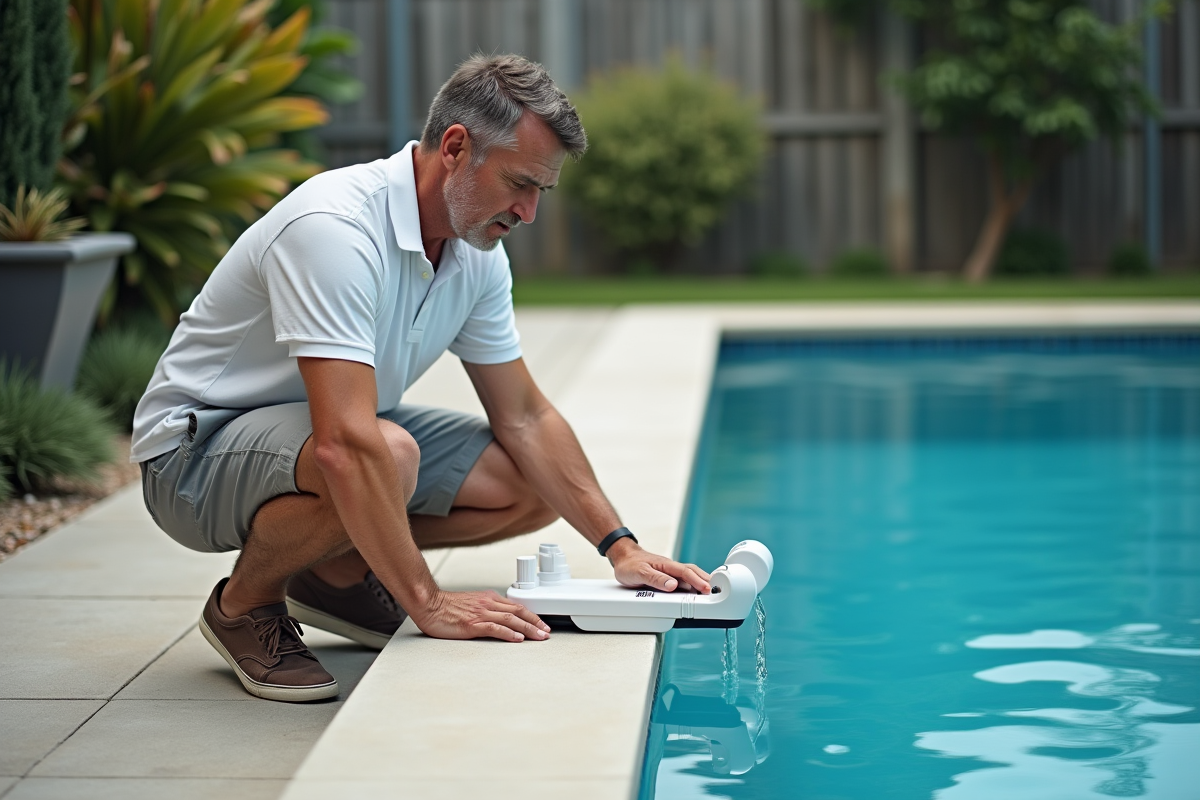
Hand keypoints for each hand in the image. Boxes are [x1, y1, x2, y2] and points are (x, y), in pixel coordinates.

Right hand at [413, 590, 550, 641]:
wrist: (428, 604)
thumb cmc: (446, 607)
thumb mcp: (472, 604)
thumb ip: (487, 609)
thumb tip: (501, 618)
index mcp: (488, 599)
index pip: (516, 606)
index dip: (532, 615)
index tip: (542, 624)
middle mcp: (487, 604)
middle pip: (518, 612)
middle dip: (535, 622)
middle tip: (547, 632)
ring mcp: (480, 614)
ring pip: (510, 620)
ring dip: (528, 628)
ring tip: (539, 636)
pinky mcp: (472, 624)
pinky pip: (494, 628)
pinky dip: (508, 634)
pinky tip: (517, 639)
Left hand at [608, 539, 711, 593]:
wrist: (622, 557)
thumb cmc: (630, 564)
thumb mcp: (640, 573)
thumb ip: (656, 579)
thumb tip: (672, 586)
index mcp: (667, 565)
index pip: (686, 573)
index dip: (698, 581)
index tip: (708, 590)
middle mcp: (671, 568)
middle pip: (693, 573)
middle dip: (706, 582)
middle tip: (717, 593)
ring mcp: (670, 573)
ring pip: (689, 578)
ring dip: (701, 584)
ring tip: (710, 595)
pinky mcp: (667, 578)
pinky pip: (682, 582)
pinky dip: (692, 587)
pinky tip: (694, 594)